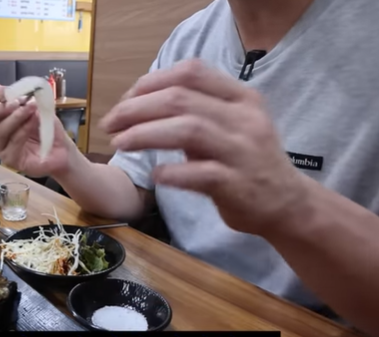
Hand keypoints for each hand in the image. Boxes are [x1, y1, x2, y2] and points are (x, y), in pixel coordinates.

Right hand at [0, 79, 74, 177]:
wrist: (61, 148)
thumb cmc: (44, 127)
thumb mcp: (30, 105)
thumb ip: (12, 95)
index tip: (9, 90)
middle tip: (15, 102)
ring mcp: (1, 148)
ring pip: (0, 130)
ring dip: (17, 116)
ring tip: (31, 108)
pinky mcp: (11, 160)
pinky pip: (14, 141)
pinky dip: (25, 128)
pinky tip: (35, 120)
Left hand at [100, 59, 311, 235]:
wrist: (287, 203)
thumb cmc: (246, 162)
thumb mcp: (228, 125)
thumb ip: (193, 111)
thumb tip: (139, 102)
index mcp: (240, 97)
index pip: (190, 72)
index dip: (150, 82)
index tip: (125, 100)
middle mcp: (244, 117)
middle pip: (180, 99)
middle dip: (136, 109)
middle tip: (110, 124)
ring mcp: (243, 150)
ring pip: (188, 130)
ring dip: (145, 134)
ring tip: (119, 144)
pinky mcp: (239, 184)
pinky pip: (200, 173)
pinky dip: (173, 173)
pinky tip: (155, 175)